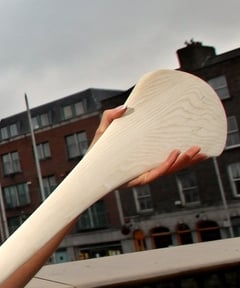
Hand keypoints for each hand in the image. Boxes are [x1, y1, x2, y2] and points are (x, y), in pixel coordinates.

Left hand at [94, 105, 208, 187]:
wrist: (85, 168)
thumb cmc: (96, 151)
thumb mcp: (104, 131)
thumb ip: (111, 117)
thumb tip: (124, 107)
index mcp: (144, 157)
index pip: (168, 157)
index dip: (184, 154)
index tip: (199, 145)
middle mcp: (146, 167)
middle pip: (172, 165)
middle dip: (189, 160)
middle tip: (202, 150)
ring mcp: (142, 174)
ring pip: (167, 170)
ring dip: (182, 162)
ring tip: (193, 152)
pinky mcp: (135, 180)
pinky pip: (154, 173)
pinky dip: (165, 165)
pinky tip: (174, 155)